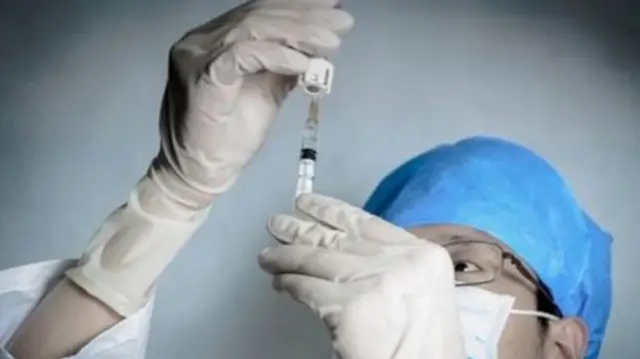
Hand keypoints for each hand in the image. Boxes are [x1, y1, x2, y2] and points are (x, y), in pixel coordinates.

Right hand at [64, 3, 352, 316]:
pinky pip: (244, 55)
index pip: (259, 12)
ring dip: (299, 32)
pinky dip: (278, 56)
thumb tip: (316, 46)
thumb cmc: (227, 138)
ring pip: (254, 28)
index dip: (298, 7)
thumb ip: (284, 65)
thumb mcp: (265, 92)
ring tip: (332, 41)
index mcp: (214, 41)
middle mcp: (201, 41)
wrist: (197, 174)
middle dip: (306, 15)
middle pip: (259, 14)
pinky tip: (304, 63)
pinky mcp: (202, 78)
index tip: (332, 7)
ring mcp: (197, 57)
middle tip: (341, 21)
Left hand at [259, 194, 466, 358]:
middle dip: (301, 229)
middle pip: (337, 238)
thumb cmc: (426, 345)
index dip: (330, 211)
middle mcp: (400, 261)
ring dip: (286, 257)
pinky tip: (280, 284)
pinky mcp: (348, 305)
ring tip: (267, 256)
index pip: (366, 223)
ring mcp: (373, 281)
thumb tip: (347, 254)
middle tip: (277, 223)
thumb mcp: (423, 292)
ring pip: (317, 260)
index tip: (308, 203)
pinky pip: (307, 287)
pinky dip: (289, 284)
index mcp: (423, 255)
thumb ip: (392, 267)